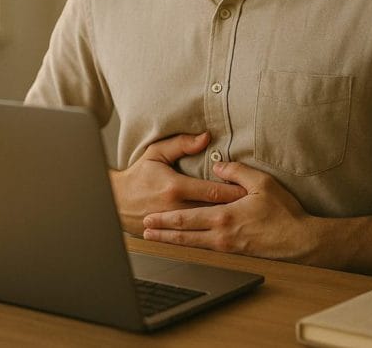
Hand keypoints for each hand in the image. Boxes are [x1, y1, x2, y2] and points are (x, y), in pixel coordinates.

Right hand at [109, 132, 246, 234]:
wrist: (114, 201)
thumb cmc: (138, 175)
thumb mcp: (156, 153)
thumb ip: (182, 144)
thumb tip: (205, 137)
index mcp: (175, 187)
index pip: (212, 191)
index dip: (234, 191)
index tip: (250, 191)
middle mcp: (176, 208)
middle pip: (214, 211)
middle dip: (235, 209)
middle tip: (257, 208)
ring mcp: (174, 224)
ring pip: (207, 226)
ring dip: (226, 223)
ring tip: (246, 221)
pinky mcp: (171, 234)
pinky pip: (196, 235)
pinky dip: (211, 233)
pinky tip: (224, 232)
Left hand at [142, 161, 319, 262]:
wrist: (301, 241)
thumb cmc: (285, 213)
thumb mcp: (262, 184)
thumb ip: (237, 172)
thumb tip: (217, 166)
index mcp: (224, 217)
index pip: (187, 217)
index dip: (166, 218)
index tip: (151, 216)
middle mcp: (221, 235)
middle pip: (184, 234)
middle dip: (162, 232)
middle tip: (144, 230)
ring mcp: (227, 247)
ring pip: (192, 245)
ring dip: (172, 241)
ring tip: (156, 239)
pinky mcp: (235, 254)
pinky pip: (206, 250)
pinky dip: (190, 248)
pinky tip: (185, 246)